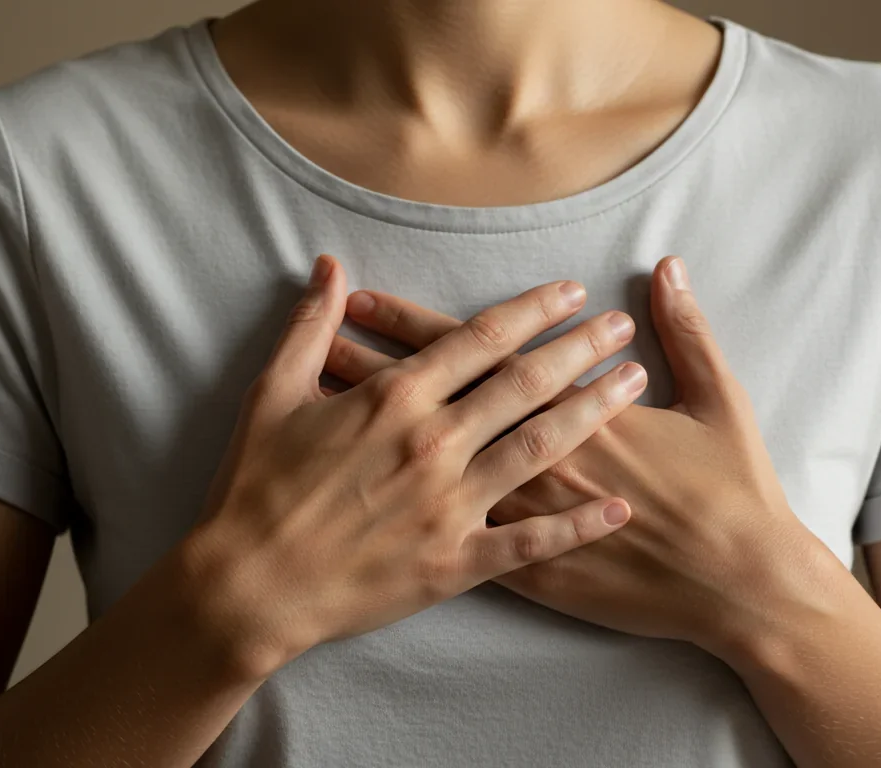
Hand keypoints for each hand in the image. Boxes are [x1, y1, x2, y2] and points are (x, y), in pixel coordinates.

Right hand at [190, 254, 647, 677]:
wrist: (247, 585)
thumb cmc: (254, 488)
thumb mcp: (271, 394)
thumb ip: (309, 327)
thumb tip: (329, 267)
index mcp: (394, 399)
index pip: (479, 339)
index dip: (530, 311)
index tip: (570, 293)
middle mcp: (433, 444)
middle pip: (524, 384)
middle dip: (580, 350)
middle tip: (620, 328)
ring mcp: (449, 505)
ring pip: (539, 449)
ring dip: (591, 412)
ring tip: (632, 385)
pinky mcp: (455, 562)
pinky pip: (530, 545)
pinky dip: (578, 527)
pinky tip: (619, 509)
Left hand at [323, 257, 828, 662]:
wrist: (740, 586)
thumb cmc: (733, 492)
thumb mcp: (722, 400)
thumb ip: (690, 333)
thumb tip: (669, 271)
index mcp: (565, 409)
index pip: (469, 355)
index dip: (411, 325)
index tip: (360, 298)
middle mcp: (529, 459)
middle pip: (433, 402)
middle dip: (373, 366)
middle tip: (317, 344)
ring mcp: (522, 518)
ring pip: (425, 466)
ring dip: (373, 433)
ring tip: (321, 406)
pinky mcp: (525, 570)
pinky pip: (453, 536)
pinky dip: (405, 511)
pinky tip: (365, 497)